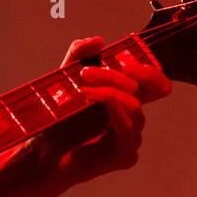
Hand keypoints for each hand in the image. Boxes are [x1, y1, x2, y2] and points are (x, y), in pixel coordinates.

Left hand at [25, 36, 171, 193]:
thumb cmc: (55, 120)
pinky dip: (112, 109)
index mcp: (123, 101)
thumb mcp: (65, 80)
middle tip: (84, 73)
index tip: (125, 61)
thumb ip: (80, 56)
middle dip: (114, 75)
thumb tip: (99, 40)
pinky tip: (91, 100)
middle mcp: (131, 119)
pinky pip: (127, 128)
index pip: (155, 84)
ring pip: (134, 106)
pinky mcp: (125, 155)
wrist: (41, 152)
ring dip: (108, 91)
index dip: (149, 71)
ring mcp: (130, 138)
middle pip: (143, 90)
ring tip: (80, 90)